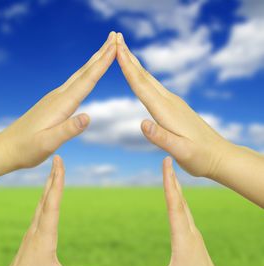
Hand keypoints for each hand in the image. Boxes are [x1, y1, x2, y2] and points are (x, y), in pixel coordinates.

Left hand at [0, 32, 116, 168]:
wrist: (7, 148)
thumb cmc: (28, 148)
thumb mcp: (48, 143)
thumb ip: (68, 130)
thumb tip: (88, 116)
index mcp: (61, 104)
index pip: (87, 81)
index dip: (102, 64)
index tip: (115, 47)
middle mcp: (58, 96)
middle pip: (84, 71)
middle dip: (101, 54)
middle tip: (115, 36)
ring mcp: (54, 98)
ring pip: (79, 75)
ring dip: (93, 62)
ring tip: (105, 50)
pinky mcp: (52, 103)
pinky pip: (73, 83)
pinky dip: (85, 74)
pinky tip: (87, 74)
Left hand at [0, 156, 112, 265]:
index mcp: (44, 237)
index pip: (52, 205)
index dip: (57, 183)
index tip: (59, 165)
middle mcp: (36, 231)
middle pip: (46, 198)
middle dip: (53, 177)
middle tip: (58, 158)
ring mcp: (32, 233)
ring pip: (41, 204)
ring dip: (48, 186)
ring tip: (54, 171)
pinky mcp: (31, 236)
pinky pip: (39, 212)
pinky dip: (45, 198)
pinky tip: (47, 195)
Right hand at [115, 157, 227, 265]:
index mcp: (183, 240)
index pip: (174, 207)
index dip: (169, 185)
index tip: (167, 167)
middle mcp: (190, 232)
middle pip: (179, 201)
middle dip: (172, 179)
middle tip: (166, 160)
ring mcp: (193, 234)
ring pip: (184, 206)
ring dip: (176, 188)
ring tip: (170, 173)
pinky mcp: (193, 237)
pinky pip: (185, 213)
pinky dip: (179, 199)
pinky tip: (176, 196)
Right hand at [116, 33, 232, 177]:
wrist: (219, 156)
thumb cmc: (200, 157)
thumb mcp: (181, 152)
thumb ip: (162, 138)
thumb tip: (142, 123)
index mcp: (166, 111)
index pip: (142, 87)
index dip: (127, 69)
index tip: (116, 50)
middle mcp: (170, 102)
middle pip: (145, 77)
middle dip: (129, 58)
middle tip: (116, 39)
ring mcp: (174, 103)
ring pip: (150, 80)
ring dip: (136, 65)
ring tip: (124, 52)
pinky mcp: (176, 107)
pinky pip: (155, 88)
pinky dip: (144, 78)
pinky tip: (142, 77)